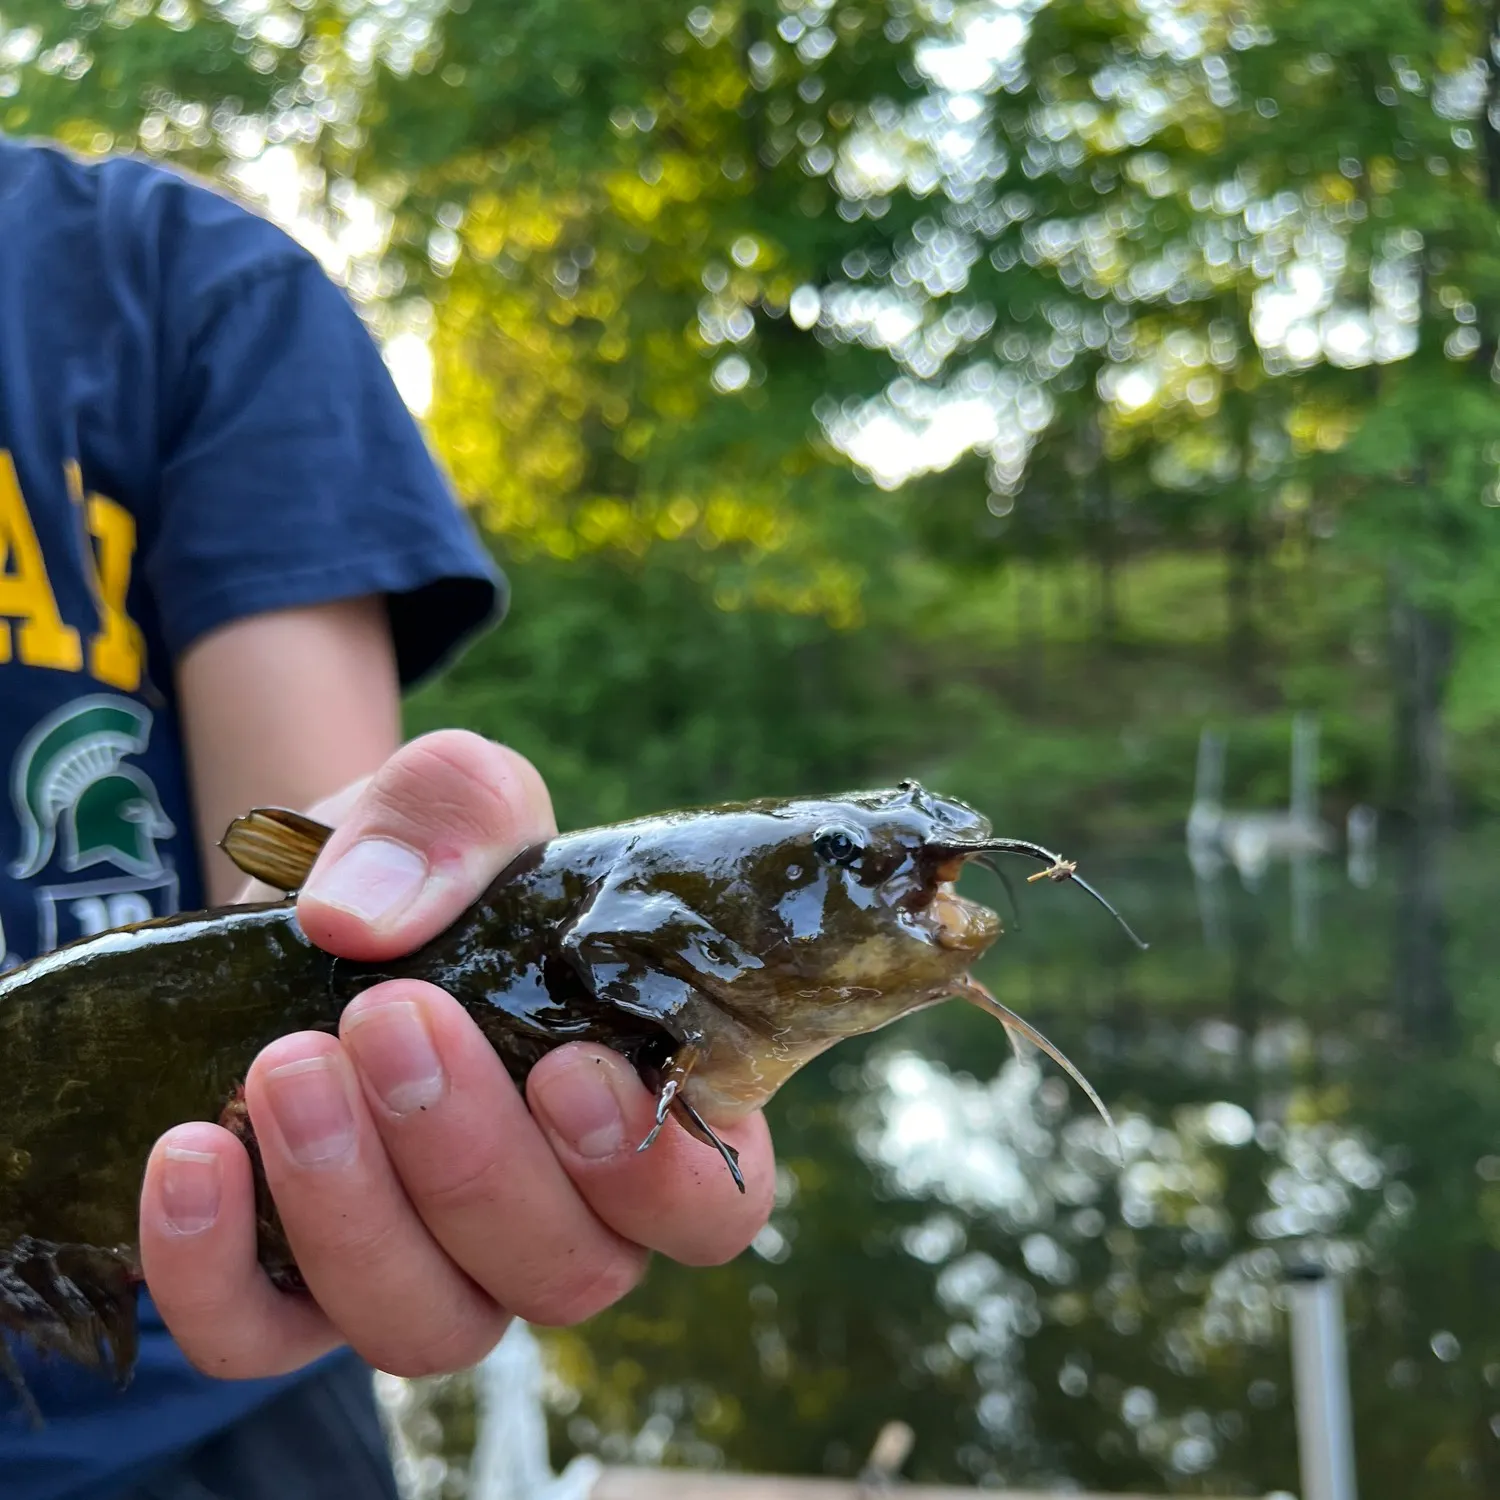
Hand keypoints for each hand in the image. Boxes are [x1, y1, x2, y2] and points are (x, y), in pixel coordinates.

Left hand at [136, 731, 775, 1379]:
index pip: (711, 1209)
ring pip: (428, 1328)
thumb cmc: (438, 863)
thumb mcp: (460, 796)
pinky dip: (212, 1267)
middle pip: (565, 1275)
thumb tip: (363, 920)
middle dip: (472, 1159)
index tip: (568, 1068)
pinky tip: (191, 1149)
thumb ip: (453, 815)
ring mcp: (429, 1266)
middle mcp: (554, 1216)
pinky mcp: (294, 1290)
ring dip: (354, 1210)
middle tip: (388, 1016)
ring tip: (287, 1068)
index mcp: (638, 1108)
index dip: (658, 1176)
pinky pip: (259, 1337)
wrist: (318, 899)